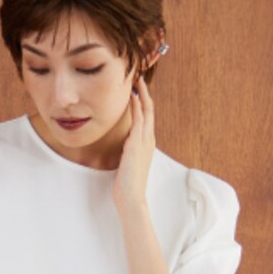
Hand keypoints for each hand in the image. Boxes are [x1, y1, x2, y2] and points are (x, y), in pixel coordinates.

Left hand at [113, 69, 155, 213]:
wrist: (131, 198)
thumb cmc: (127, 184)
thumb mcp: (127, 163)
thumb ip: (127, 151)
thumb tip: (122, 144)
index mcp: (146, 144)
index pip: (147, 117)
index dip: (143, 101)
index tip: (136, 89)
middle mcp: (148, 140)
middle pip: (149, 109)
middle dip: (144, 92)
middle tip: (138, 75)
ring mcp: (144, 141)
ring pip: (146, 111)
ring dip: (141, 94)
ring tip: (136, 79)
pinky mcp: (137, 144)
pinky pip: (139, 120)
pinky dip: (136, 106)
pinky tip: (131, 96)